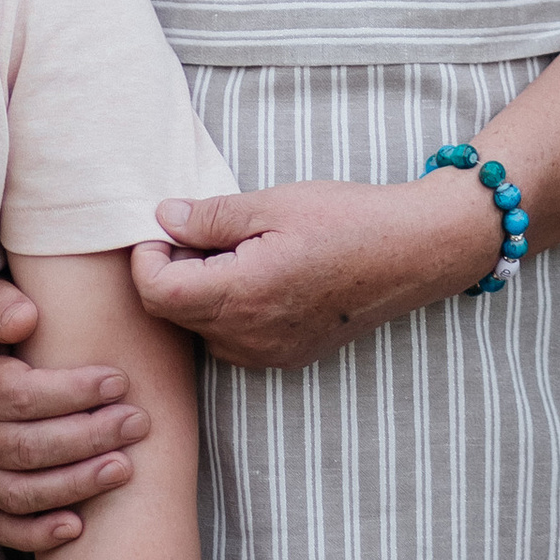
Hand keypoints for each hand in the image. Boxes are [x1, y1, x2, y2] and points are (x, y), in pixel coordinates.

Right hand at [0, 276, 151, 553]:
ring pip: (17, 491)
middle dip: (87, 437)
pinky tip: (77, 526)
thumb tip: (25, 320)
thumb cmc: (0, 323)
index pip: (15, 394)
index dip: (69, 391)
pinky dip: (36, 533)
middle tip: (137, 422)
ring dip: (73, 484)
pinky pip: (2, 528)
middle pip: (23, 446)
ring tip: (124, 468)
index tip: (119, 380)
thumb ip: (0, 302)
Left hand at [133, 173, 495, 370]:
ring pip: (202, 329)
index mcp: (240, 296)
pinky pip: (233, 339)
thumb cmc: (347, 220)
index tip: (165, 227)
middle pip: (174, 314)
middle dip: (171, 271)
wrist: (412, 252)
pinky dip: (228, 308)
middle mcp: (249, 338)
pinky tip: (257, 272)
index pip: (156, 293)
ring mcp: (269, 354)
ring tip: (233, 248)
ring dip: (199, 292)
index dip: (147, 257)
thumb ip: (210, 217)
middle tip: (198, 229)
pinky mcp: (288, 355)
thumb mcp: (272, 203)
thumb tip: (163, 219)